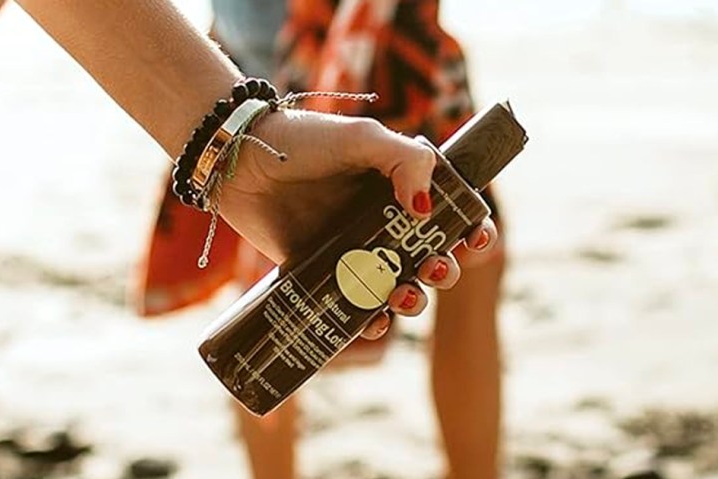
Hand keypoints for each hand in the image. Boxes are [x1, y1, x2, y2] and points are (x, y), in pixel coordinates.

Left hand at [214, 109, 497, 334]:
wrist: (239, 161)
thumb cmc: (302, 140)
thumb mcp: (361, 139)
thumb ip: (405, 160)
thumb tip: (425, 208)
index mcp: (397, 186)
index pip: (446, 212)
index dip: (470, 230)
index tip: (478, 239)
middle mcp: (379, 221)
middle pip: (427, 258)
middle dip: (441, 271)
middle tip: (433, 270)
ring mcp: (349, 250)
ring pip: (394, 287)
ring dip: (411, 301)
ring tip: (405, 298)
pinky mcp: (318, 272)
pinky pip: (351, 307)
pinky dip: (366, 323)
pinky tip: (369, 323)